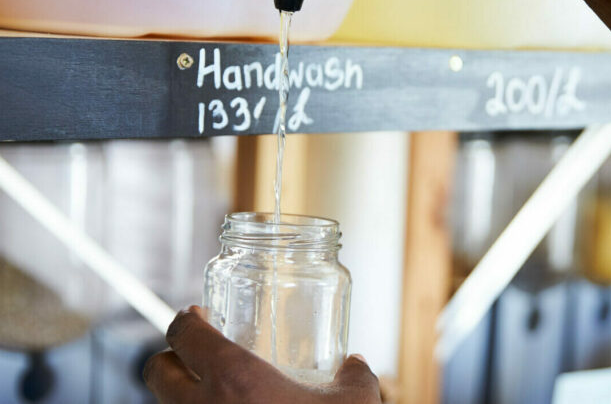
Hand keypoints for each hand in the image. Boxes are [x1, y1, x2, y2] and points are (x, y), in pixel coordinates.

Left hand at [143, 306, 380, 403]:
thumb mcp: (354, 402)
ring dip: (181, 394)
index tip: (198, 315)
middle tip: (197, 353)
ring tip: (214, 391)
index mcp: (233, 378)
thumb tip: (355, 365)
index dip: (186, 318)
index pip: (183, 334)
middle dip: (171, 357)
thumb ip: (354, 375)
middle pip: (155, 371)